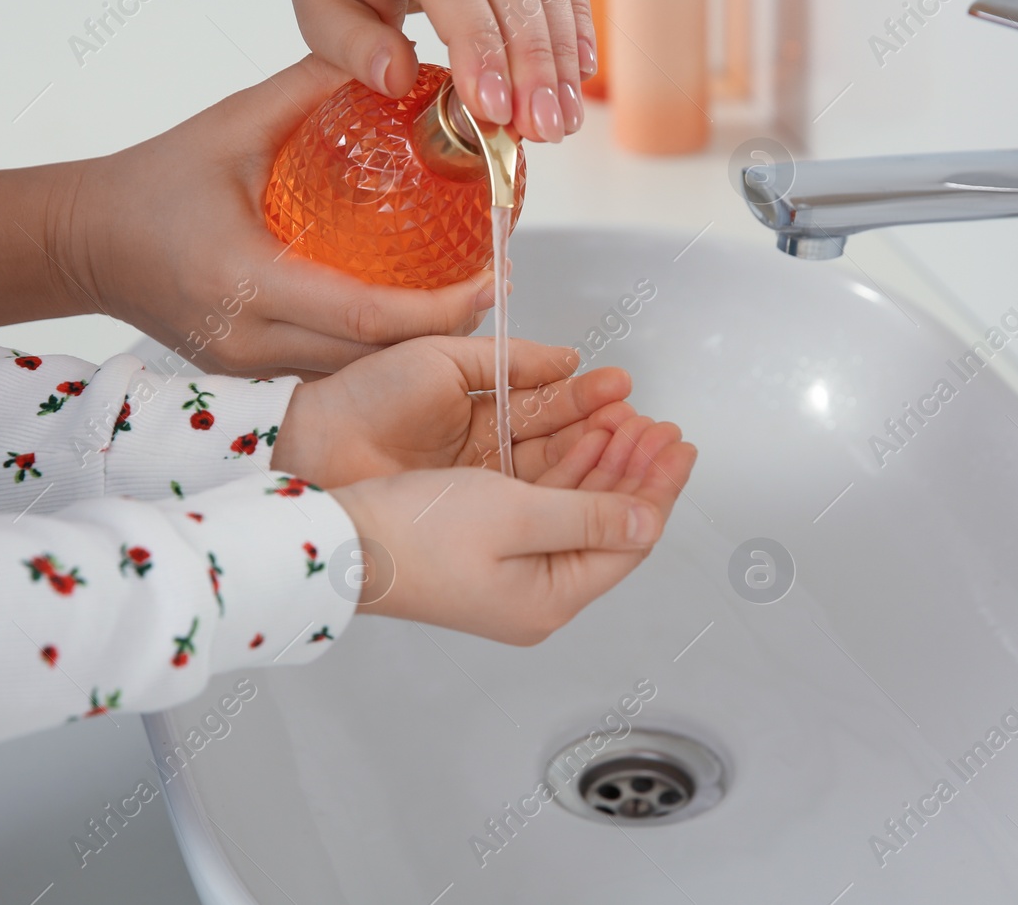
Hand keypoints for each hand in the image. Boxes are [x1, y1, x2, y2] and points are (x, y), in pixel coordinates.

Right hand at [71, 56, 495, 376]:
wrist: (82, 241)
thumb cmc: (150, 180)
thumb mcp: (229, 124)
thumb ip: (309, 89)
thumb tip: (394, 62)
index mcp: (245, 282)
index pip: (366, 316)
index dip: (440, 307)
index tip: (493, 276)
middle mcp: (249, 339)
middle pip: (374, 358)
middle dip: (446, 329)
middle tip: (497, 282)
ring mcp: (248, 367)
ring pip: (356, 372)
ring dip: (415, 343)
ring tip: (466, 294)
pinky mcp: (248, 373)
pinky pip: (330, 369)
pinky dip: (375, 345)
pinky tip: (409, 309)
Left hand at [190, 0, 591, 142]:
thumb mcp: (317, 9)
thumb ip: (351, 47)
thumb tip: (397, 79)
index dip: (478, 47)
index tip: (492, 109)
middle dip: (530, 64)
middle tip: (538, 129)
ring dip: (559, 55)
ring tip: (560, 119)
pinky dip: (575, 26)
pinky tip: (576, 74)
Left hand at [273, 335, 634, 485]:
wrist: (317, 445)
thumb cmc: (366, 399)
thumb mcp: (445, 362)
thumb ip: (514, 362)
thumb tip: (572, 361)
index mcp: (481, 415)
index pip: (552, 411)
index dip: (592, 403)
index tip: (629, 391)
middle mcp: (488, 457)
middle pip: (564, 449)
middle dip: (610, 436)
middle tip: (650, 424)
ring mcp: (484, 492)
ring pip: (557, 479)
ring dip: (600, 461)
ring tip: (640, 442)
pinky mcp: (477, 520)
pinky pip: (535, 506)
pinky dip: (572, 490)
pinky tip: (603, 469)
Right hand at [330, 418, 695, 644]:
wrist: (339, 538)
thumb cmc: (414, 532)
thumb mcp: (515, 515)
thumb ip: (588, 517)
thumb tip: (646, 521)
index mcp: (550, 598)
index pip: (629, 538)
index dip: (658, 487)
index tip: (679, 444)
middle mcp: (536, 594)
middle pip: (608, 526)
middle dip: (636, 470)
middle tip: (658, 425)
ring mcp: (511, 573)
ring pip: (578, 512)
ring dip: (603, 464)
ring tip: (628, 421)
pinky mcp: (487, 550)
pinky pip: (545, 507)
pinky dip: (567, 471)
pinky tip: (583, 438)